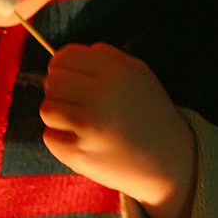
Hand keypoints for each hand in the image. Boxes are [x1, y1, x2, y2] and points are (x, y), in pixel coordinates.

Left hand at [40, 42, 196, 217]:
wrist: (170, 161)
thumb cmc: (149, 113)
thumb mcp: (138, 74)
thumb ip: (104, 58)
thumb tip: (62, 56)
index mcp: (115, 70)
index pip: (63, 57)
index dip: (62, 68)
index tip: (72, 80)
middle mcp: (102, 94)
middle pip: (52, 83)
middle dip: (61, 93)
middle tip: (80, 106)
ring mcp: (89, 126)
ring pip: (47, 110)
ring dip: (59, 117)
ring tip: (81, 124)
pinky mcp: (79, 154)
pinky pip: (50, 138)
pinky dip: (62, 141)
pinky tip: (85, 143)